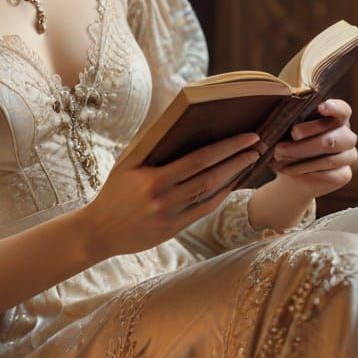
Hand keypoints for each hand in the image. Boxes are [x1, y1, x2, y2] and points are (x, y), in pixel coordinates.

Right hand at [84, 132, 262, 258]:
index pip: (198, 160)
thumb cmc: (113, 191)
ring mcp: (171, 217)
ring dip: (233, 176)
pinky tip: (231, 183)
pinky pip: (204, 210)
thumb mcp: (126, 164)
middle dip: (237, 159)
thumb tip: (181, 126)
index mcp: (152, 180)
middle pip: (210, 177)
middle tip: (257, 145)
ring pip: (210, 194)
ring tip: (249, 161)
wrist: (99, 231)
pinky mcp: (174, 230)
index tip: (247, 137)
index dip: (226, 148)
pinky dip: (220, 195)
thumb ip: (152, 148)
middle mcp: (164, 199)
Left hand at [268, 98, 357, 198]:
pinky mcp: (344, 174)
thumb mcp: (285, 129)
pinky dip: (305, 172)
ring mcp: (348, 156)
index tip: (321, 107)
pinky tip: (289, 170)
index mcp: (336, 117)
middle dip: (304, 144)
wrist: (288, 170)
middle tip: (280, 146)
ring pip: (329, 159)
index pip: (343, 110)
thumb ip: (288, 121)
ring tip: (278, 156)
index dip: (334, 108)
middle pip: (333, 139)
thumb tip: (283, 120)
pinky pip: (328, 175)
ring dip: (300, 159)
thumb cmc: (286, 141)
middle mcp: (346, 135)